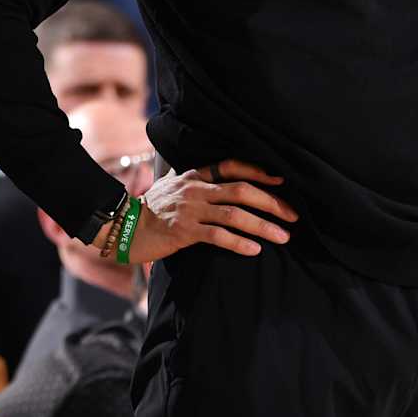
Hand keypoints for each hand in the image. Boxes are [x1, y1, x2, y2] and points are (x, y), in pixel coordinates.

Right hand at [122, 159, 298, 265]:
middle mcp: (194, 189)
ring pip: (234, 214)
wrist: (124, 226)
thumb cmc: (152, 209)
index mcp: (194, 175)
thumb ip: (196, 183)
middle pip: (241, 190)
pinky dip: (239, 243)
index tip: (282, 182)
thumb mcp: (173, 187)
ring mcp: (189, 210)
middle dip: (271, 202)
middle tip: (292, 215)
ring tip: (283, 236)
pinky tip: (254, 250)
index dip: (259, 172)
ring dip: (262, 226)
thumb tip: (222, 183)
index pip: (231, 166)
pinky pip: (217, 237)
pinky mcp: (183, 231)